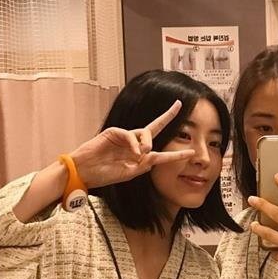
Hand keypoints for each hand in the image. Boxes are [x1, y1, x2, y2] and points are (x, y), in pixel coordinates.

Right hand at [70, 101, 194, 187]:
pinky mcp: (114, 132)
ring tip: (144, 153)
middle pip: (155, 127)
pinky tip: (134, 154)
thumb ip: (144, 164)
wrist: (85, 172)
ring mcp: (125, 136)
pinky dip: (134, 144)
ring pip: (145, 132)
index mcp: (140, 155)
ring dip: (148, 143)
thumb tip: (153, 153)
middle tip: (179, 105)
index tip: (192, 152)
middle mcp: (135, 143)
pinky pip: (130, 134)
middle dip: (168, 116)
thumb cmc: (106, 174)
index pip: (162, 152)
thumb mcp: (130, 172)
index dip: (177, 153)